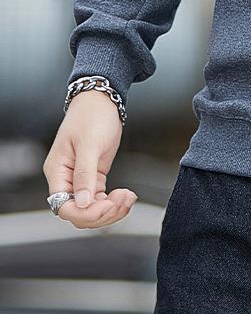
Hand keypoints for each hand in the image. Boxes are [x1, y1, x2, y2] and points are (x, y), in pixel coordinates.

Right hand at [42, 89, 137, 228]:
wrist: (102, 100)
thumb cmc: (92, 115)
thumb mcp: (90, 144)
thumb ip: (85, 174)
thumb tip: (83, 202)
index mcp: (57, 171)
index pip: (64, 206)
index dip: (85, 213)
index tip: (107, 205)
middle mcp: (66, 179)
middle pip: (79, 212)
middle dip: (102, 213)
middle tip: (123, 201)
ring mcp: (80, 179)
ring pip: (91, 209)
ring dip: (111, 209)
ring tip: (128, 198)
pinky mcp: (94, 176)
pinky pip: (100, 199)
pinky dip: (114, 202)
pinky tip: (127, 195)